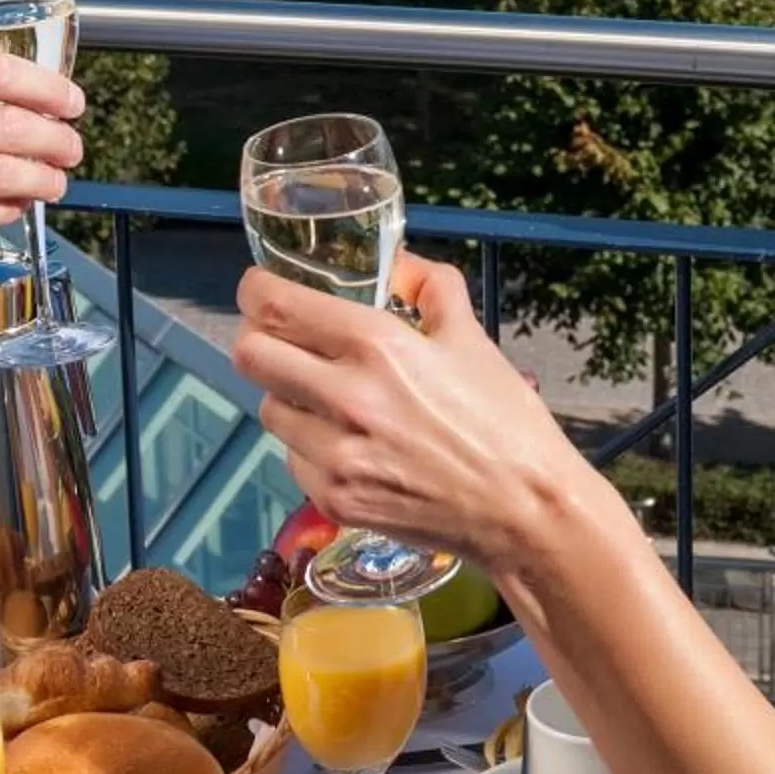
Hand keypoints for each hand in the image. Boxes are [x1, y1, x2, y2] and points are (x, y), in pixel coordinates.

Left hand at [231, 253, 597, 579]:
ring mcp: (336, 456)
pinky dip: (310, 445)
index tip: (260, 289)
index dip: (255, 291)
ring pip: (269, 408)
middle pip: (250, 355)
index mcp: (378, 346)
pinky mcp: (334, 500)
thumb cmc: (505, 419)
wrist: (524, 510)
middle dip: (258, 339)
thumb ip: (431, 286)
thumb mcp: (472, 338)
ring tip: (327, 396)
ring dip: (288, 394)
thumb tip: (397, 264)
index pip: (276, 307)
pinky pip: (294, 457)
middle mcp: (346, 398)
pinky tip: (350, 444)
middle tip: (281, 338)